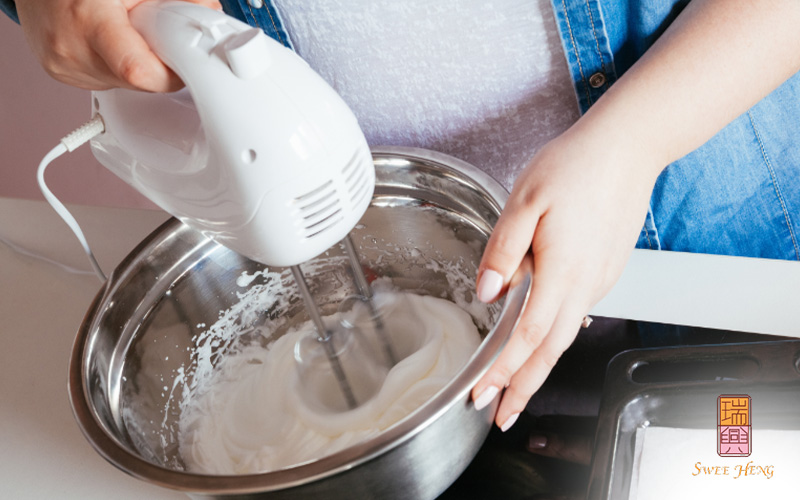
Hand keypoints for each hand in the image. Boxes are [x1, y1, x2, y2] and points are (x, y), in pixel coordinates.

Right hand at [16, 0, 220, 90]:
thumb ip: (179, 0)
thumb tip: (212, 15)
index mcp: (89, 20)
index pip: (139, 72)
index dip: (172, 72)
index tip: (188, 60)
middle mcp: (72, 49)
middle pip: (140, 82)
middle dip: (160, 62)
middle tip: (161, 36)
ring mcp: (64, 66)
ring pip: (128, 86)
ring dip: (141, 65)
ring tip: (129, 32)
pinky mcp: (63, 74)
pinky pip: (110, 82)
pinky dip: (121, 66)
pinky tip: (115, 41)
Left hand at [470, 128, 658, 430]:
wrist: (628, 148)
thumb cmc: (576, 167)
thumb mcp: (525, 201)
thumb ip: (503, 250)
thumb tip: (488, 291)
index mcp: (562, 271)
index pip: (527, 337)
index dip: (503, 371)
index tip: (482, 395)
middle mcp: (586, 284)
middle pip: (551, 351)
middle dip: (523, 388)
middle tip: (500, 415)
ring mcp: (600, 280)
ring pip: (564, 335)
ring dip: (537, 365)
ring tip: (514, 385)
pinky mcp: (605, 270)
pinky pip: (576, 313)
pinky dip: (553, 337)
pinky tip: (539, 340)